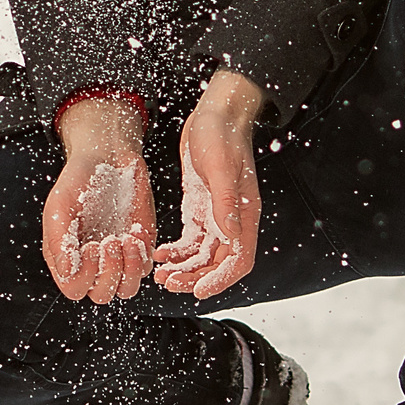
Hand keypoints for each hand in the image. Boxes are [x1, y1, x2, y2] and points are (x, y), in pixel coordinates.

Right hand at [43, 94, 157, 302]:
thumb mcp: (60, 207)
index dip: (84, 276)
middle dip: (108, 272)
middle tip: (109, 241)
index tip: (90, 247)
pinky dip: (142, 254)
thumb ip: (59, 242)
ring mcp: (117, 259)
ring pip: (126, 289)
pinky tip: (134, 229)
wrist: (107, 158)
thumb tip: (67, 273)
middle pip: (102, 294)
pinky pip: (145, 269)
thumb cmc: (78, 180)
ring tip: (126, 239)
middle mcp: (91, 264)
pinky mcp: (139, 249)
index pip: (74, 289)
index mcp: (66, 257)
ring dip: (129, 269)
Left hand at [155, 69, 266, 297]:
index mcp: (245, 215)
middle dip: (194, 277)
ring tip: (159, 275)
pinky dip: (176, 251)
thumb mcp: (220, 167)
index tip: (198, 291)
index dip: (220, 279)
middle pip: (217, 263)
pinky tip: (159, 253)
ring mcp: (216, 215)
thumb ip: (226, 202)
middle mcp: (233, 220)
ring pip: (202, 255)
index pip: (238, 260)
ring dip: (183, 268)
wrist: (214, 114)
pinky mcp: (200, 208)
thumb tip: (231, 236)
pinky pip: (190, 240)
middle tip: (168, 283)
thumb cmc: (221, 136)